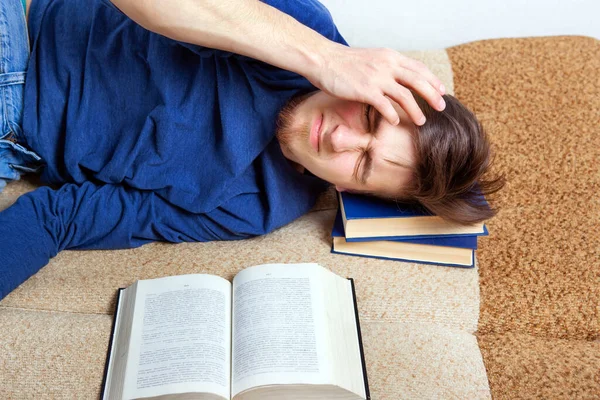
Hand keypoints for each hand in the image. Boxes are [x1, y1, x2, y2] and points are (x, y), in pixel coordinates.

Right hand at [306, 43, 446, 125]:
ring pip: (405, 95)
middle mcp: (387, 65)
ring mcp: (377, 78)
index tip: (441, 90)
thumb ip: (386, 67)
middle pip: (418, 81)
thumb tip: (396, 79)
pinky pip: (385, 106)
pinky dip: (393, 115)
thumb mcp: (371, 59)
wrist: (324, 60)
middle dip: (432, 95)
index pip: (418, 68)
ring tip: (421, 121)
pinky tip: (395, 121)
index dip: (432, 80)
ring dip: (416, 110)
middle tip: (441, 107)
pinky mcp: (365, 90)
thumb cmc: (344, 62)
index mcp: (390, 57)